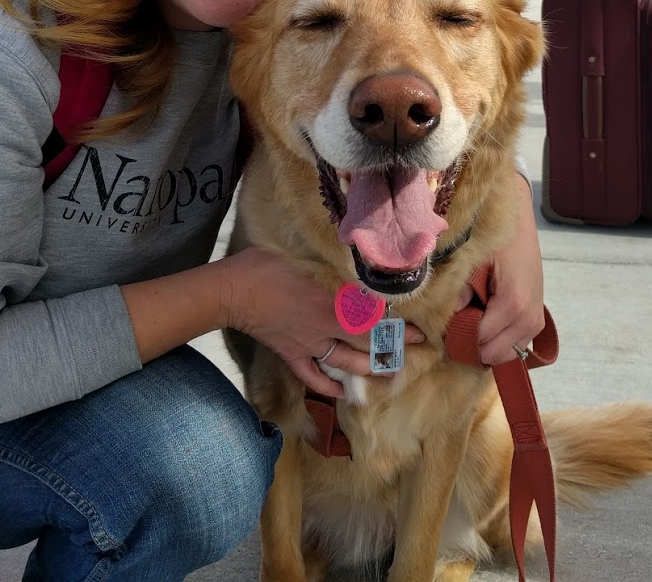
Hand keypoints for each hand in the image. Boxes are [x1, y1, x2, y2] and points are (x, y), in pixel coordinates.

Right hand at [219, 246, 423, 396]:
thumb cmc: (266, 266)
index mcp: (331, 304)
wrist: (233, 291)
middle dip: (391, 351)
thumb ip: (330, 266)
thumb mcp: (304, 259)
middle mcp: (325, 329)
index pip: (372, 321)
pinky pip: (312, 376)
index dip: (397, 328)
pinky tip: (343, 391)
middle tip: (412, 353)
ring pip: (345, 363)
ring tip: (389, 374)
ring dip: (368, 370)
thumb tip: (352, 259)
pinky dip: (329, 386)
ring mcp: (308, 346)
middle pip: (365, 345)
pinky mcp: (291, 355)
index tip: (418, 332)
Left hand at [457, 170, 544, 365]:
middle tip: (451, 326)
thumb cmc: (496, 239)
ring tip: (467, 323)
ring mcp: (535, 323)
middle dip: (469, 344)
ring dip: (484, 345)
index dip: (456, 336)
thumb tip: (446, 315)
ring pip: (504, 354)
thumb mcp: (473, 259)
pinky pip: (514, 346)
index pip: (479, 339)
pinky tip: (482, 323)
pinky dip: (497, 342)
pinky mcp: (536, 321)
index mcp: (513, 304)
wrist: (519, 224)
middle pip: (492, 354)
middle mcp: (528, 319)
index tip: (440, 326)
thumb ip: (460, 288)